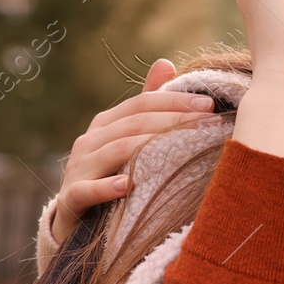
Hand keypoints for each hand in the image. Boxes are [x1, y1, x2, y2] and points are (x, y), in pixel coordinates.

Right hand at [51, 58, 220, 244]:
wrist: (77, 221)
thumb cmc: (113, 173)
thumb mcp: (130, 138)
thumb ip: (147, 104)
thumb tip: (164, 62)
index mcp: (107, 123)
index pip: (143, 103)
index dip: (176, 101)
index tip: (211, 105)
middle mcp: (90, 140)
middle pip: (134, 124)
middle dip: (174, 120)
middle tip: (209, 122)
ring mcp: (79, 168)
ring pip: (116, 151)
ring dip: (151, 148)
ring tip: (184, 150)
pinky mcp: (72, 198)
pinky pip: (86, 190)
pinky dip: (106, 188)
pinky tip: (127, 186)